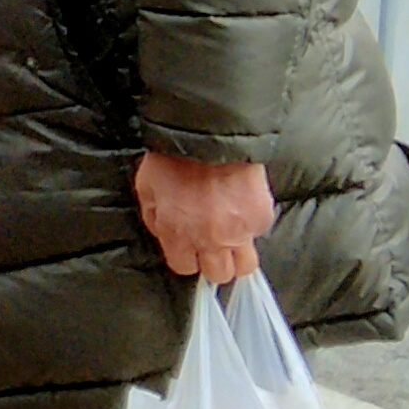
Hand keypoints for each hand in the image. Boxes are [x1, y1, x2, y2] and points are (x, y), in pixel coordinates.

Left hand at [135, 151, 274, 283]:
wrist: (211, 133)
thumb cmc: (175, 156)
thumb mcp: (147, 188)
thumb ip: (155, 218)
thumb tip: (164, 235)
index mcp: (177, 233)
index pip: (184, 268)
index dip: (187, 257)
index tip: (191, 246)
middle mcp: (208, 240)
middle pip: (218, 275)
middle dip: (215, 262)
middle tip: (214, 244)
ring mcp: (238, 232)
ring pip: (245, 266)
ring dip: (239, 255)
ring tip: (233, 238)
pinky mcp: (260, 218)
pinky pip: (259, 233)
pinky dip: (252, 224)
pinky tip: (243, 206)